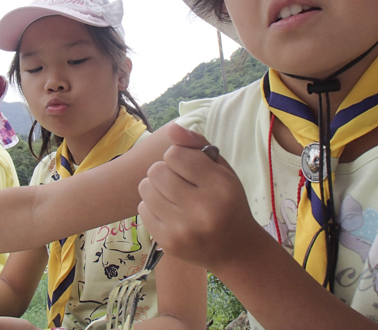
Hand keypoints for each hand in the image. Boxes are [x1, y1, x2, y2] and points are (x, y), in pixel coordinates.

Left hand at [138, 122, 256, 271]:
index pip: (174, 154)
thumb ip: (197, 146)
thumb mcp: (222, 170)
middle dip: (165, 172)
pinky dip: (152, 206)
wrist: (235, 249)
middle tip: (180, 182)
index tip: (190, 168)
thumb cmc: (228, 202)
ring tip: (173, 196)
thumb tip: (173, 128)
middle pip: (156, 171)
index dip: (178, 157)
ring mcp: (182, 228)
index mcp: (219, 186)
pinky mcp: (167, 242)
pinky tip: (170, 212)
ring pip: (145, 188)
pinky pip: (142, 209)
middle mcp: (201, 209)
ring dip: (156, 188)